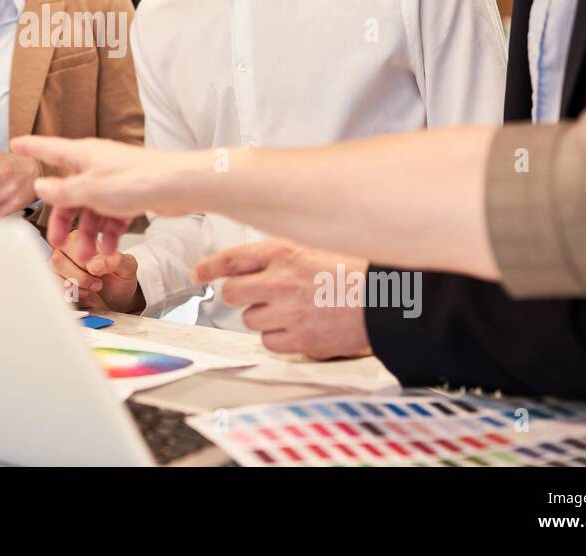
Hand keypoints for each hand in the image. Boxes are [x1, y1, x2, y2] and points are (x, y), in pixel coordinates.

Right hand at [10, 135, 207, 249]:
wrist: (179, 185)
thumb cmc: (137, 180)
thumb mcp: (90, 190)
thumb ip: (63, 191)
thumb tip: (40, 187)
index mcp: (83, 156)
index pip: (49, 148)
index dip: (31, 146)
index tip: (14, 143)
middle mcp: (97, 165)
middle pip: (70, 191)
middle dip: (63, 219)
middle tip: (58, 242)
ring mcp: (115, 180)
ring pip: (92, 208)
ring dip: (88, 234)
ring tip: (88, 257)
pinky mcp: (132, 194)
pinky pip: (112, 215)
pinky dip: (108, 233)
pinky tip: (109, 249)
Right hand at [50, 226, 144, 312]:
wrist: (118, 299)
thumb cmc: (119, 278)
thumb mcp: (127, 267)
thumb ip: (114, 261)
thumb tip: (94, 264)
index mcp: (79, 239)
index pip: (69, 244)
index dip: (83, 261)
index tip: (96, 270)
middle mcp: (65, 252)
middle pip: (57, 261)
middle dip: (80, 277)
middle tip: (97, 283)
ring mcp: (59, 270)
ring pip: (54, 278)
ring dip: (76, 288)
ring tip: (92, 289)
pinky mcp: (57, 287)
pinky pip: (55, 293)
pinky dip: (71, 298)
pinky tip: (84, 296)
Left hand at [193, 240, 371, 359]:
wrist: (387, 301)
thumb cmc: (355, 271)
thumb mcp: (316, 244)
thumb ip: (281, 253)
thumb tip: (251, 261)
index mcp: (284, 252)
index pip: (232, 259)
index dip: (209, 267)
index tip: (198, 273)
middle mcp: (281, 282)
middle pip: (232, 293)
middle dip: (239, 295)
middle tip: (256, 295)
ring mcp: (289, 313)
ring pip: (250, 320)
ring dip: (262, 316)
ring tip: (291, 309)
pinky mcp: (300, 340)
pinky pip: (269, 342)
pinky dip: (278, 337)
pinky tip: (298, 327)